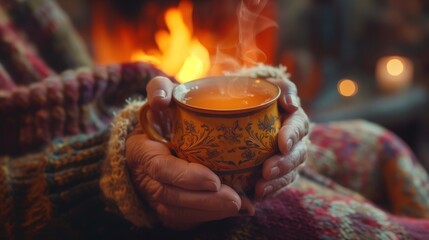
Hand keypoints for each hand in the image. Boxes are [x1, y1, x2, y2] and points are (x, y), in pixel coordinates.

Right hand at [125, 77, 247, 229]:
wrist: (152, 140)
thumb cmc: (161, 118)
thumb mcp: (160, 98)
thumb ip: (159, 89)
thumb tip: (159, 100)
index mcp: (143, 152)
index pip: (162, 169)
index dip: (186, 177)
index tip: (214, 180)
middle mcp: (148, 179)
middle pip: (174, 196)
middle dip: (206, 201)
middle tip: (236, 199)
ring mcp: (157, 196)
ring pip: (181, 212)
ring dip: (213, 212)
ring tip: (243, 206)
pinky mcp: (170, 207)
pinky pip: (189, 218)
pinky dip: (213, 217)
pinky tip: (238, 212)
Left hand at [253, 77, 308, 199]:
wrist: (244, 108)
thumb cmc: (256, 95)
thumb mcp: (269, 86)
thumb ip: (283, 89)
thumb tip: (291, 103)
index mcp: (295, 120)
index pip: (299, 127)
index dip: (292, 135)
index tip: (282, 144)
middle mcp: (296, 142)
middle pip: (296, 155)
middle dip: (284, 164)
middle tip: (267, 171)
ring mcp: (288, 160)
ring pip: (289, 173)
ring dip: (276, 182)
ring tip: (260, 188)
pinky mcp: (278, 174)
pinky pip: (277, 185)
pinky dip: (269, 191)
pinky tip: (255, 196)